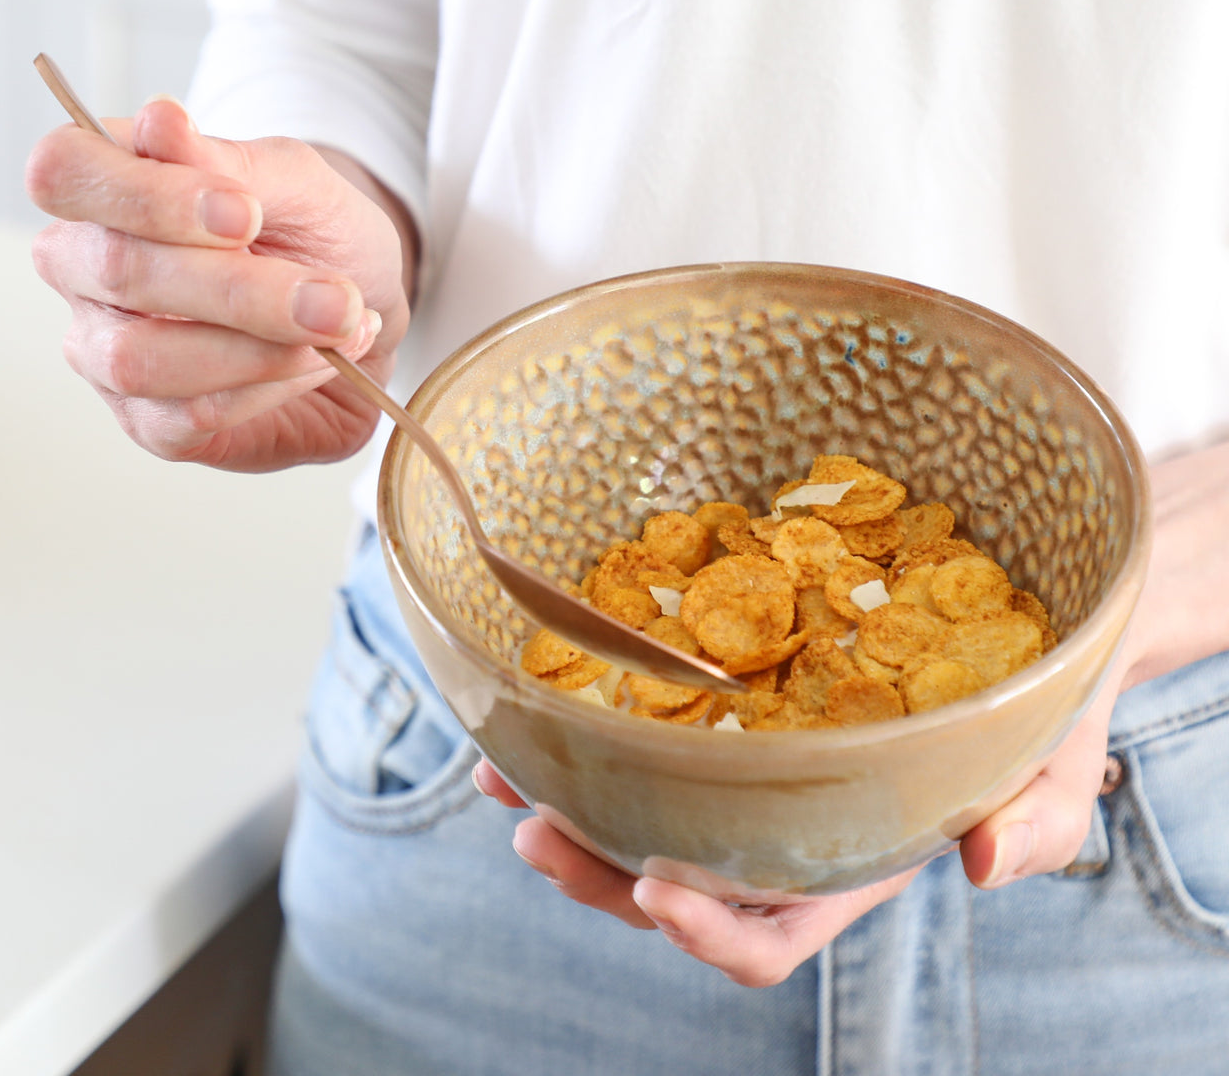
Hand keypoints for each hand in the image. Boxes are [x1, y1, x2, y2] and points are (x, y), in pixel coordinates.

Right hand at [27, 97, 413, 470]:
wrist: (368, 310)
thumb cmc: (320, 236)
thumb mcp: (300, 183)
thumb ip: (229, 160)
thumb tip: (158, 121)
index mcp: (106, 190)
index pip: (64, 172)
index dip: (147, 194)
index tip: (245, 212)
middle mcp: (85, 273)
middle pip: (115, 271)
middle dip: (240, 288)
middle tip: (336, 295)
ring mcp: (108, 356)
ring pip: (143, 358)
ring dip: (262, 348)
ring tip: (341, 326)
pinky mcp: (152, 424)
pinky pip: (192, 414)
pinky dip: (273, 387)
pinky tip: (321, 361)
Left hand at [478, 438, 1228, 983]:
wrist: (1022, 628)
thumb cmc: (1040, 708)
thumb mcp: (1059, 761)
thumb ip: (1041, 819)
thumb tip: (988, 864)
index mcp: (850, 857)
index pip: (773, 925)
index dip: (712, 928)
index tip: (658, 890)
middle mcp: (783, 820)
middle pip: (679, 878)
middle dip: (599, 871)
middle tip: (535, 831)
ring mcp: (747, 760)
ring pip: (643, 808)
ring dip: (568, 802)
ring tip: (497, 772)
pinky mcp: (726, 695)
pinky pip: (646, 727)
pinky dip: (586, 725)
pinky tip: (534, 701)